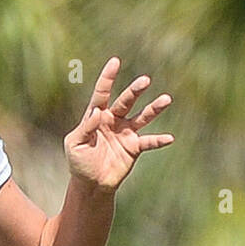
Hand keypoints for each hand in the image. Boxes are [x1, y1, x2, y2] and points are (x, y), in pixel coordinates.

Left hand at [64, 57, 173, 193]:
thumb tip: (97, 112)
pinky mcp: (134, 147)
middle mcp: (113, 120)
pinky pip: (148, 142)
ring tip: (166, 99)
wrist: (91, 184)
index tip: (115, 61)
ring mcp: (125, 133)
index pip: (102, 93)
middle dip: (135, 90)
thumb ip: (86, 128)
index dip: (108, 77)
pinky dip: (159, 140)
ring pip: (142, 117)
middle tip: (145, 80)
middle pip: (126, 101)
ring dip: (154, 109)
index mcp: (96, 116)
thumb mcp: (75, 144)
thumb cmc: (79, 162)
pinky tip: (169, 138)